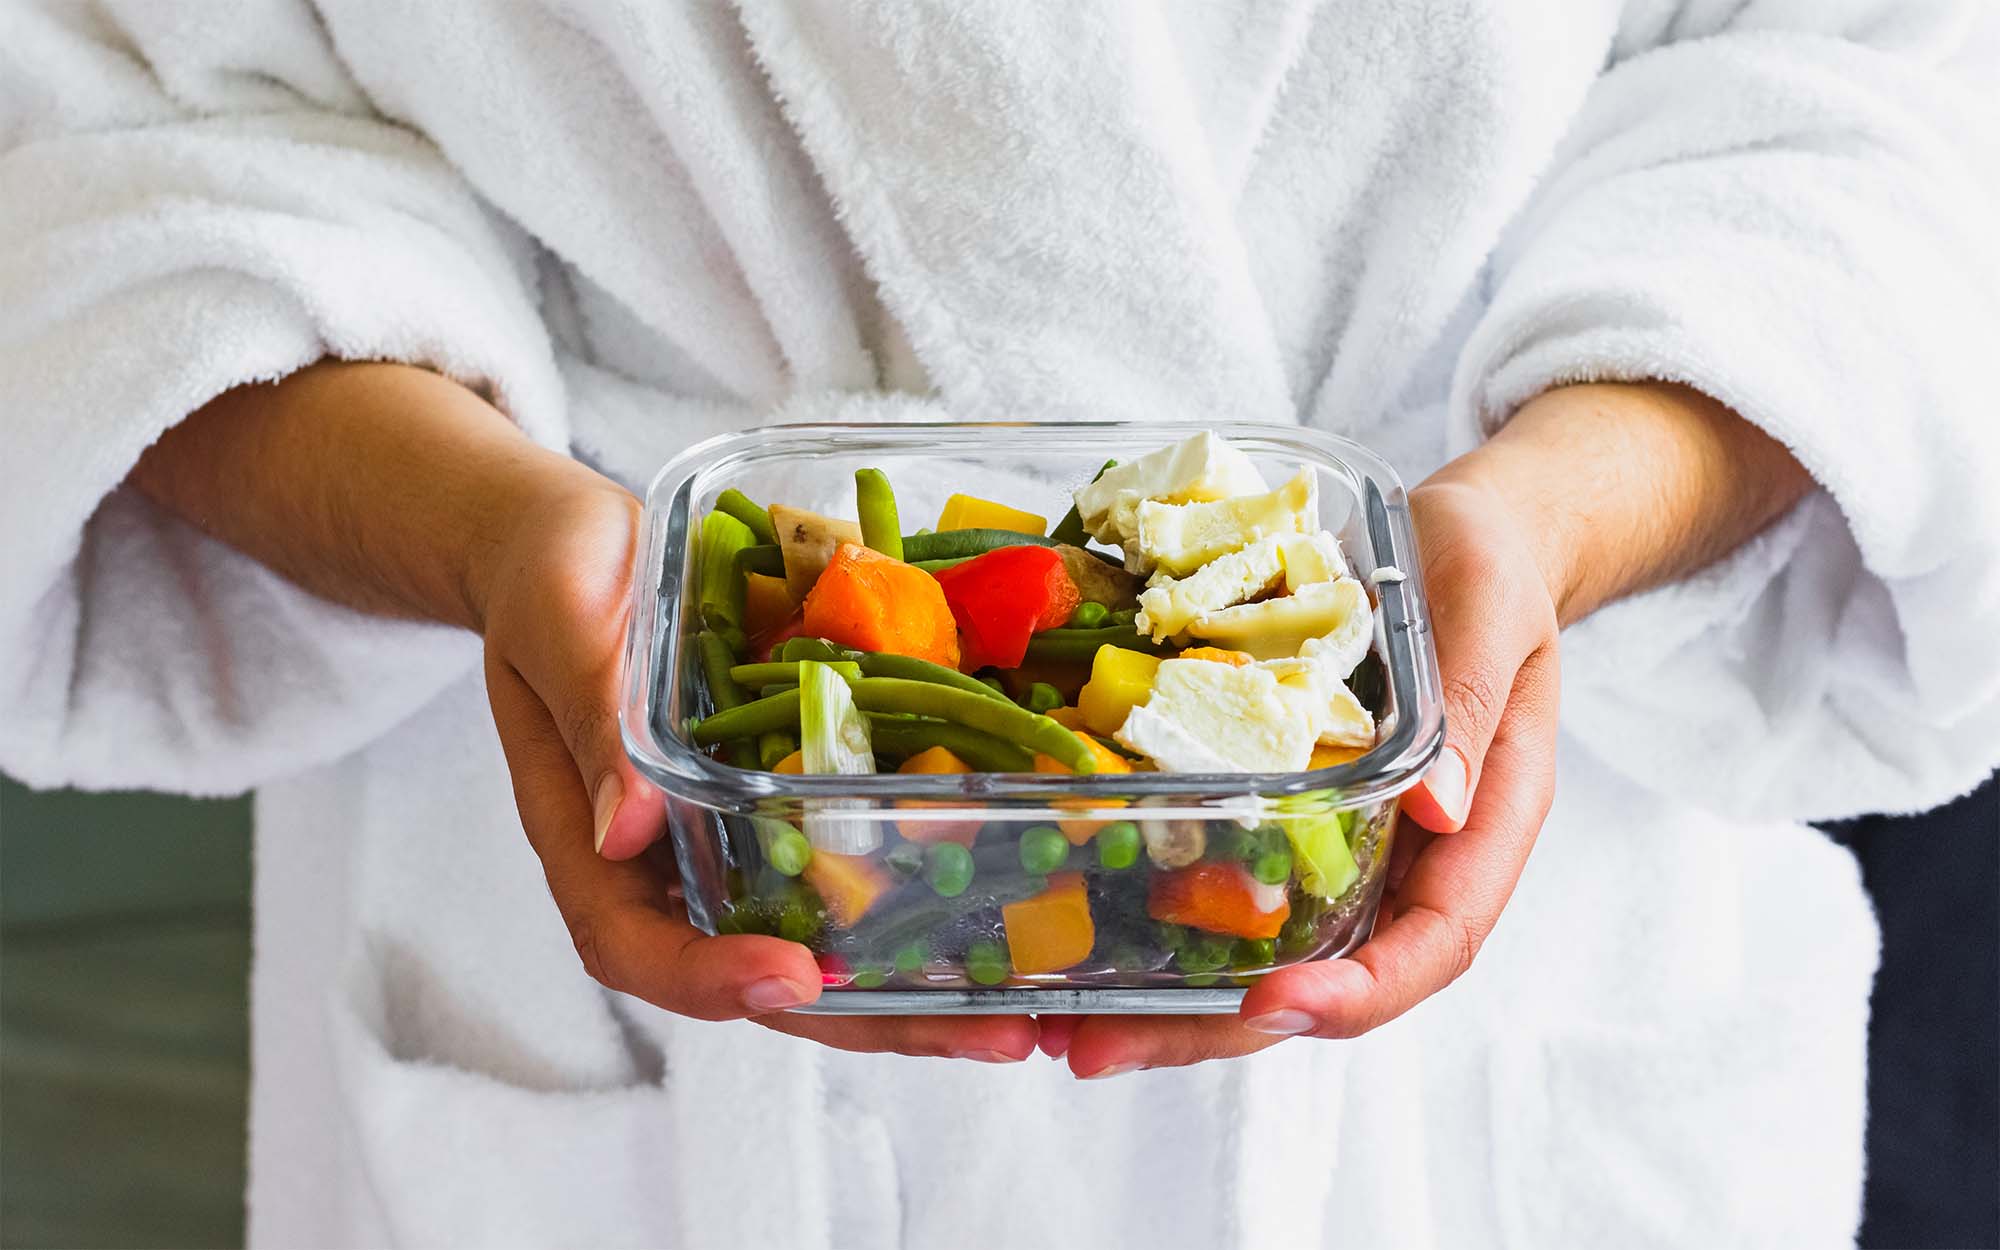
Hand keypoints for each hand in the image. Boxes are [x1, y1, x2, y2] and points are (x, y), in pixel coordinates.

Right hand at [477, 474, 1038, 1062]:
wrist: (584, 543)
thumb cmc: (551, 575)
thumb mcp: (561, 622)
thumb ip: (592, 715)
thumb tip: (622, 828)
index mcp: (596, 843)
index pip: (638, 947)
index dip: (714, 979)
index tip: (794, 978)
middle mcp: (676, 865)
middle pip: (761, 975)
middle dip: (872, 1017)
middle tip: (985, 1034)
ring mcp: (741, 841)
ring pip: (827, 938)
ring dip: (924, 980)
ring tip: (1030, 1005)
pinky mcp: (797, 797)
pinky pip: (865, 859)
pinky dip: (936, 887)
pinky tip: (1023, 897)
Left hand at [1040, 474, 1560, 1075]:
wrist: (1457, 538)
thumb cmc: (1488, 569)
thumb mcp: (1490, 612)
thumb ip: (1472, 704)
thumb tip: (1442, 807)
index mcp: (1479, 829)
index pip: (1432, 944)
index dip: (1356, 991)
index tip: (1270, 1003)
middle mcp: (1407, 859)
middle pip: (1326, 978)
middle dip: (1214, 1029)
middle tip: (1100, 1045)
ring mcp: (1342, 845)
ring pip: (1264, 951)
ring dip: (1163, 999)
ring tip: (1055, 1024)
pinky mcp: (1284, 811)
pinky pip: (1224, 880)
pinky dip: (1152, 916)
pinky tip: (1073, 929)